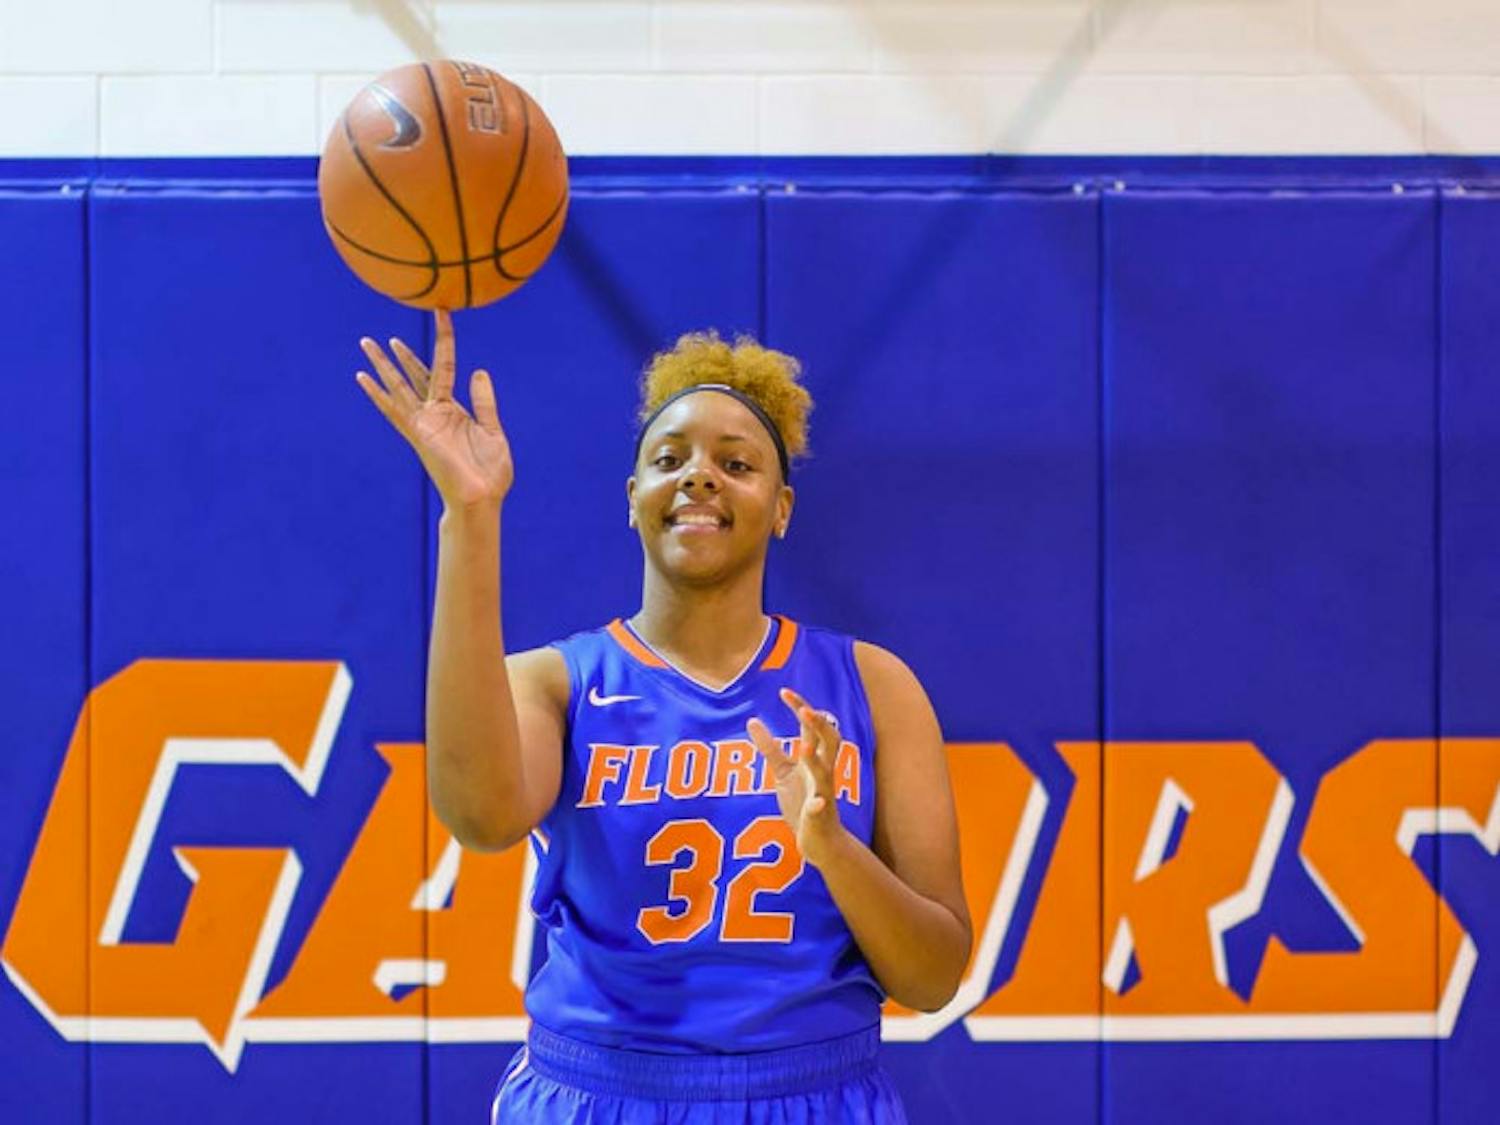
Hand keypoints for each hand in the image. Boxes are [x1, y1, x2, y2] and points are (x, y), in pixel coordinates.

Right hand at [355, 309, 513, 511]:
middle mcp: (435, 413)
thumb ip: (484, 402)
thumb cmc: (490, 473)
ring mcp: (424, 423)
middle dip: (401, 356)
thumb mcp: (493, 431)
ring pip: (399, 386)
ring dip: (383, 365)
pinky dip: (378, 393)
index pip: (445, 367)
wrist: (482, 499)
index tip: (442, 314)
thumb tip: (479, 371)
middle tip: (388, 336)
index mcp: (454, 410)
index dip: (443, 341)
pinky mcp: (418, 434)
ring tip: (367, 343)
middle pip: (415, 376)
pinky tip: (362, 378)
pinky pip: (394, 409)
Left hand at [747, 687, 849, 866]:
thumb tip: (752, 720)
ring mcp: (824, 793)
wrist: (820, 842)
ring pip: (826, 773)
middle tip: (804, 710)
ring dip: (816, 760)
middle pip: (829, 741)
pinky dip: (818, 805)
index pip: (812, 727)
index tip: (784, 692)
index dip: (801, 709)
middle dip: (819, 725)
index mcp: (815, 759)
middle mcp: (823, 772)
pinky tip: (814, 805)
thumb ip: (770, 748)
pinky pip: (821, 809)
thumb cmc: (803, 802)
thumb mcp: (783, 772)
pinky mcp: (820, 816)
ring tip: (805, 749)